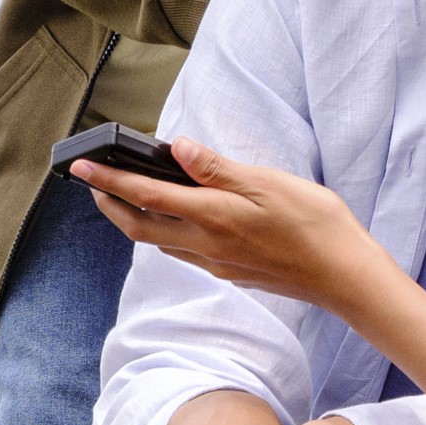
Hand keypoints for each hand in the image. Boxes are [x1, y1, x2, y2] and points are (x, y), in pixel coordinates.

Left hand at [76, 139, 389, 317]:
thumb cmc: (314, 224)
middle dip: (110, 203)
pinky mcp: (229, 272)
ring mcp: (216, 262)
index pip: (147, 195)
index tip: (83, 167)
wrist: (342, 275)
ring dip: (132, 220)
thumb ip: (218, 169)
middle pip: (139, 226)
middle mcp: (206, 244)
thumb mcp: (269, 183)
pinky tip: (171, 223)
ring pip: (157, 242)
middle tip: (92, 182)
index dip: (110, 179)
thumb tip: (176, 149)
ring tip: (123, 197)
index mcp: (213, 216)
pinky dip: (162, 234)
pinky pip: (181, 253)